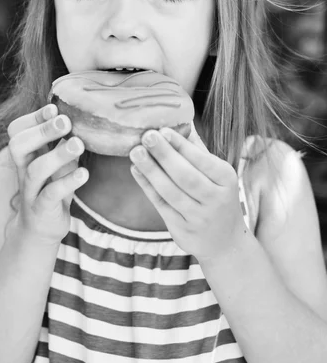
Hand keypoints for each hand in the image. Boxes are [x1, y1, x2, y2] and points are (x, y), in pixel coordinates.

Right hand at [7, 104, 88, 243]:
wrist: (41, 229)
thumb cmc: (52, 188)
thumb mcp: (58, 163)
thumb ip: (64, 143)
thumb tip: (83, 115)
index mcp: (27, 155)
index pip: (17, 130)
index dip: (33, 118)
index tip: (55, 108)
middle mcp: (24, 170)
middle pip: (19, 145)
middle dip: (42, 130)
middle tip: (66, 122)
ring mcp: (31, 190)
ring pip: (36, 170)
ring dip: (57, 154)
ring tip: (78, 144)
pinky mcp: (42, 210)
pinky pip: (50, 195)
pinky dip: (67, 183)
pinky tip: (83, 173)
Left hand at [129, 123, 246, 261]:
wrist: (225, 242)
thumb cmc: (218, 197)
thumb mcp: (218, 175)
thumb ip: (199, 150)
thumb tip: (183, 120)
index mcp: (227, 179)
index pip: (202, 160)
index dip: (182, 146)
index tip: (163, 129)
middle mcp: (215, 199)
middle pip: (186, 176)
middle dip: (165, 155)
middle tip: (146, 136)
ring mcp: (198, 217)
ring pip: (171, 192)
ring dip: (151, 170)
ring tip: (135, 152)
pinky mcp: (182, 229)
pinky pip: (161, 204)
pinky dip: (147, 187)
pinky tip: (136, 170)